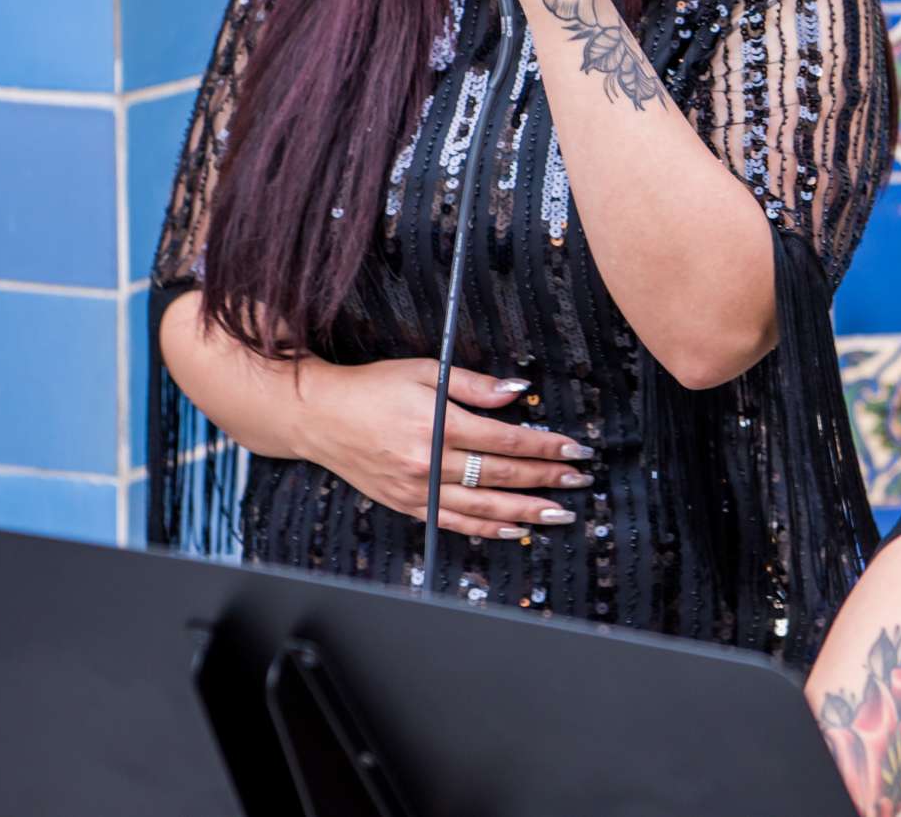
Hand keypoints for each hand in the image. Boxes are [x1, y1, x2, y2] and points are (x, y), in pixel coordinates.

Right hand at [294, 357, 593, 539]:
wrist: (320, 418)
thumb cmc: (373, 389)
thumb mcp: (425, 371)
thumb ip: (473, 385)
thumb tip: (517, 390)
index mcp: (439, 424)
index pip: (507, 440)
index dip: (546, 446)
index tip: (575, 450)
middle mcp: (430, 462)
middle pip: (502, 474)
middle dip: (546, 478)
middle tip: (580, 480)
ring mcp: (418, 489)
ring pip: (483, 506)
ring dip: (527, 510)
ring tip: (560, 513)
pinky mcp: (407, 505)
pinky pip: (455, 523)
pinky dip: (488, 529)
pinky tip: (516, 529)